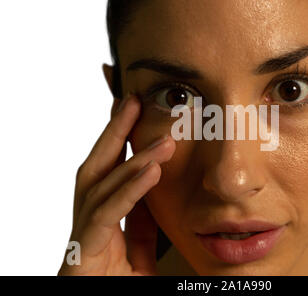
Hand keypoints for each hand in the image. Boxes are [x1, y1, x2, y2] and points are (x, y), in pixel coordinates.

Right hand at [58, 94, 175, 275]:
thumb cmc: (115, 288)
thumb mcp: (139, 256)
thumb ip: (143, 228)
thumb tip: (155, 199)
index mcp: (101, 223)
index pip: (109, 174)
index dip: (120, 143)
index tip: (136, 114)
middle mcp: (87, 223)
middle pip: (96, 167)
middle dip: (112, 132)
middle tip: (131, 99)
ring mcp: (81, 238)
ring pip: (99, 184)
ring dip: (129, 154)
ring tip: (157, 132)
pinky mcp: (83, 255)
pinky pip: (107, 215)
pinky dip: (129, 189)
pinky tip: (151, 170)